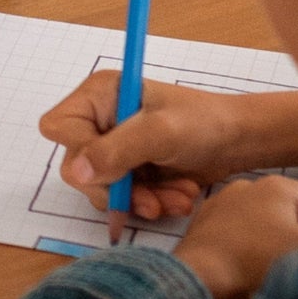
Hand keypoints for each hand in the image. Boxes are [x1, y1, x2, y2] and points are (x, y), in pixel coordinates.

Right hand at [40, 73, 297, 222]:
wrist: (239, 142)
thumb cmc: (205, 123)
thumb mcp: (162, 133)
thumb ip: (118, 150)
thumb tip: (76, 173)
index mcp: (100, 94)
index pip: (59, 127)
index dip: (80, 152)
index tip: (114, 167)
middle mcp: (99, 119)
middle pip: (77, 166)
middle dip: (118, 188)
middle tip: (152, 199)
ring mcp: (113, 147)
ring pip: (101, 189)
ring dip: (139, 200)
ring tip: (177, 199)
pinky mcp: (128, 171)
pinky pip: (121, 199)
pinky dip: (148, 204)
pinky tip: (177, 199)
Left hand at [174, 177, 297, 298]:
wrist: (195, 282)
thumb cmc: (254, 265)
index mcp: (280, 186)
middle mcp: (251, 185)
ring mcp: (224, 203)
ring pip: (269, 221)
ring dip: (279, 242)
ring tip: (274, 269)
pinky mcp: (206, 224)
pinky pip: (242, 231)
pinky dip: (251, 246)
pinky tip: (247, 266)